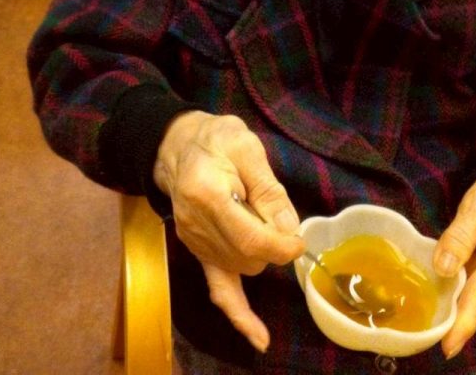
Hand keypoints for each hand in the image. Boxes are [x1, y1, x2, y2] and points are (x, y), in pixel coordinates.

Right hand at [152, 111, 304, 352]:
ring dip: (262, 254)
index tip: (299, 240)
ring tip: (255, 215)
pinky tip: (258, 337)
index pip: (251, 239)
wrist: (175, 145)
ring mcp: (194, 244)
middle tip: (274, 213)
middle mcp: (196, 227)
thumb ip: (269, 189)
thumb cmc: (214, 138)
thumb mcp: (246, 147)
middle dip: (273, 244)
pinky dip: (239, 315)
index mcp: (207, 196)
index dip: (282, 245)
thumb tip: (290, 230)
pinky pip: (218, 290)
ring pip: (244, 269)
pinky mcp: (197, 252)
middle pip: (250, 258)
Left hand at [432, 165, 475, 359]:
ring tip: (422, 309)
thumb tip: (442, 270)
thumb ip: (460, 237)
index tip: (449, 346)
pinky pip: (475, 286)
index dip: (465, 320)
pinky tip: (435, 290)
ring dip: (452, 299)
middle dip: (452, 315)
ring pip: (475, 294)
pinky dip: (456, 288)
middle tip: (420, 328)